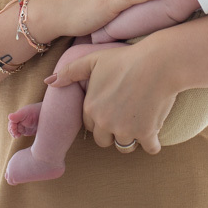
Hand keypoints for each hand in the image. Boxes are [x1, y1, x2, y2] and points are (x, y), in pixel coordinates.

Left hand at [45, 41, 176, 154]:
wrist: (158, 63)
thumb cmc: (125, 59)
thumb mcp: (94, 60)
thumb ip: (70, 72)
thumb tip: (49, 82)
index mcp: (91, 108)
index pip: (90, 125)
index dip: (100, 117)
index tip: (111, 107)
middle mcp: (105, 123)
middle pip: (104, 140)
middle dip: (112, 132)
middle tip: (125, 117)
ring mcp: (126, 130)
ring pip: (124, 146)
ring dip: (131, 138)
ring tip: (139, 122)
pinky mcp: (147, 133)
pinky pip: (150, 149)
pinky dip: (153, 143)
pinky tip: (155, 133)